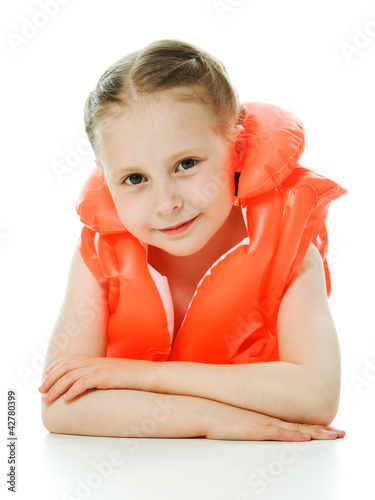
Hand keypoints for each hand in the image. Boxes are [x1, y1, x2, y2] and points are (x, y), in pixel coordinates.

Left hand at [39, 355, 151, 402]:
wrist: (148, 375)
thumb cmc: (132, 377)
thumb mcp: (112, 372)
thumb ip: (99, 374)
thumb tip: (88, 383)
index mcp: (96, 359)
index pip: (70, 359)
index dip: (55, 367)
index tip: (46, 376)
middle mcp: (95, 362)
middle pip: (66, 368)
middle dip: (50, 379)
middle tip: (40, 391)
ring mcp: (100, 369)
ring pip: (71, 376)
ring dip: (56, 388)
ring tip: (48, 399)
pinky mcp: (106, 377)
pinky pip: (85, 383)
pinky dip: (73, 391)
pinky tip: (66, 400)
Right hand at [206, 403, 345, 440]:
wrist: (205, 409)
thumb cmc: (219, 415)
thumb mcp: (238, 420)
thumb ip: (249, 423)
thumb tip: (252, 427)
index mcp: (266, 418)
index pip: (294, 422)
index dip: (312, 426)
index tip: (326, 428)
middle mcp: (269, 419)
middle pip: (301, 425)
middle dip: (322, 430)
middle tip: (339, 433)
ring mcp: (264, 423)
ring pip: (296, 429)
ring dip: (316, 433)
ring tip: (333, 435)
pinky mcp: (256, 429)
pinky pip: (280, 433)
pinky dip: (295, 435)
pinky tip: (307, 436)